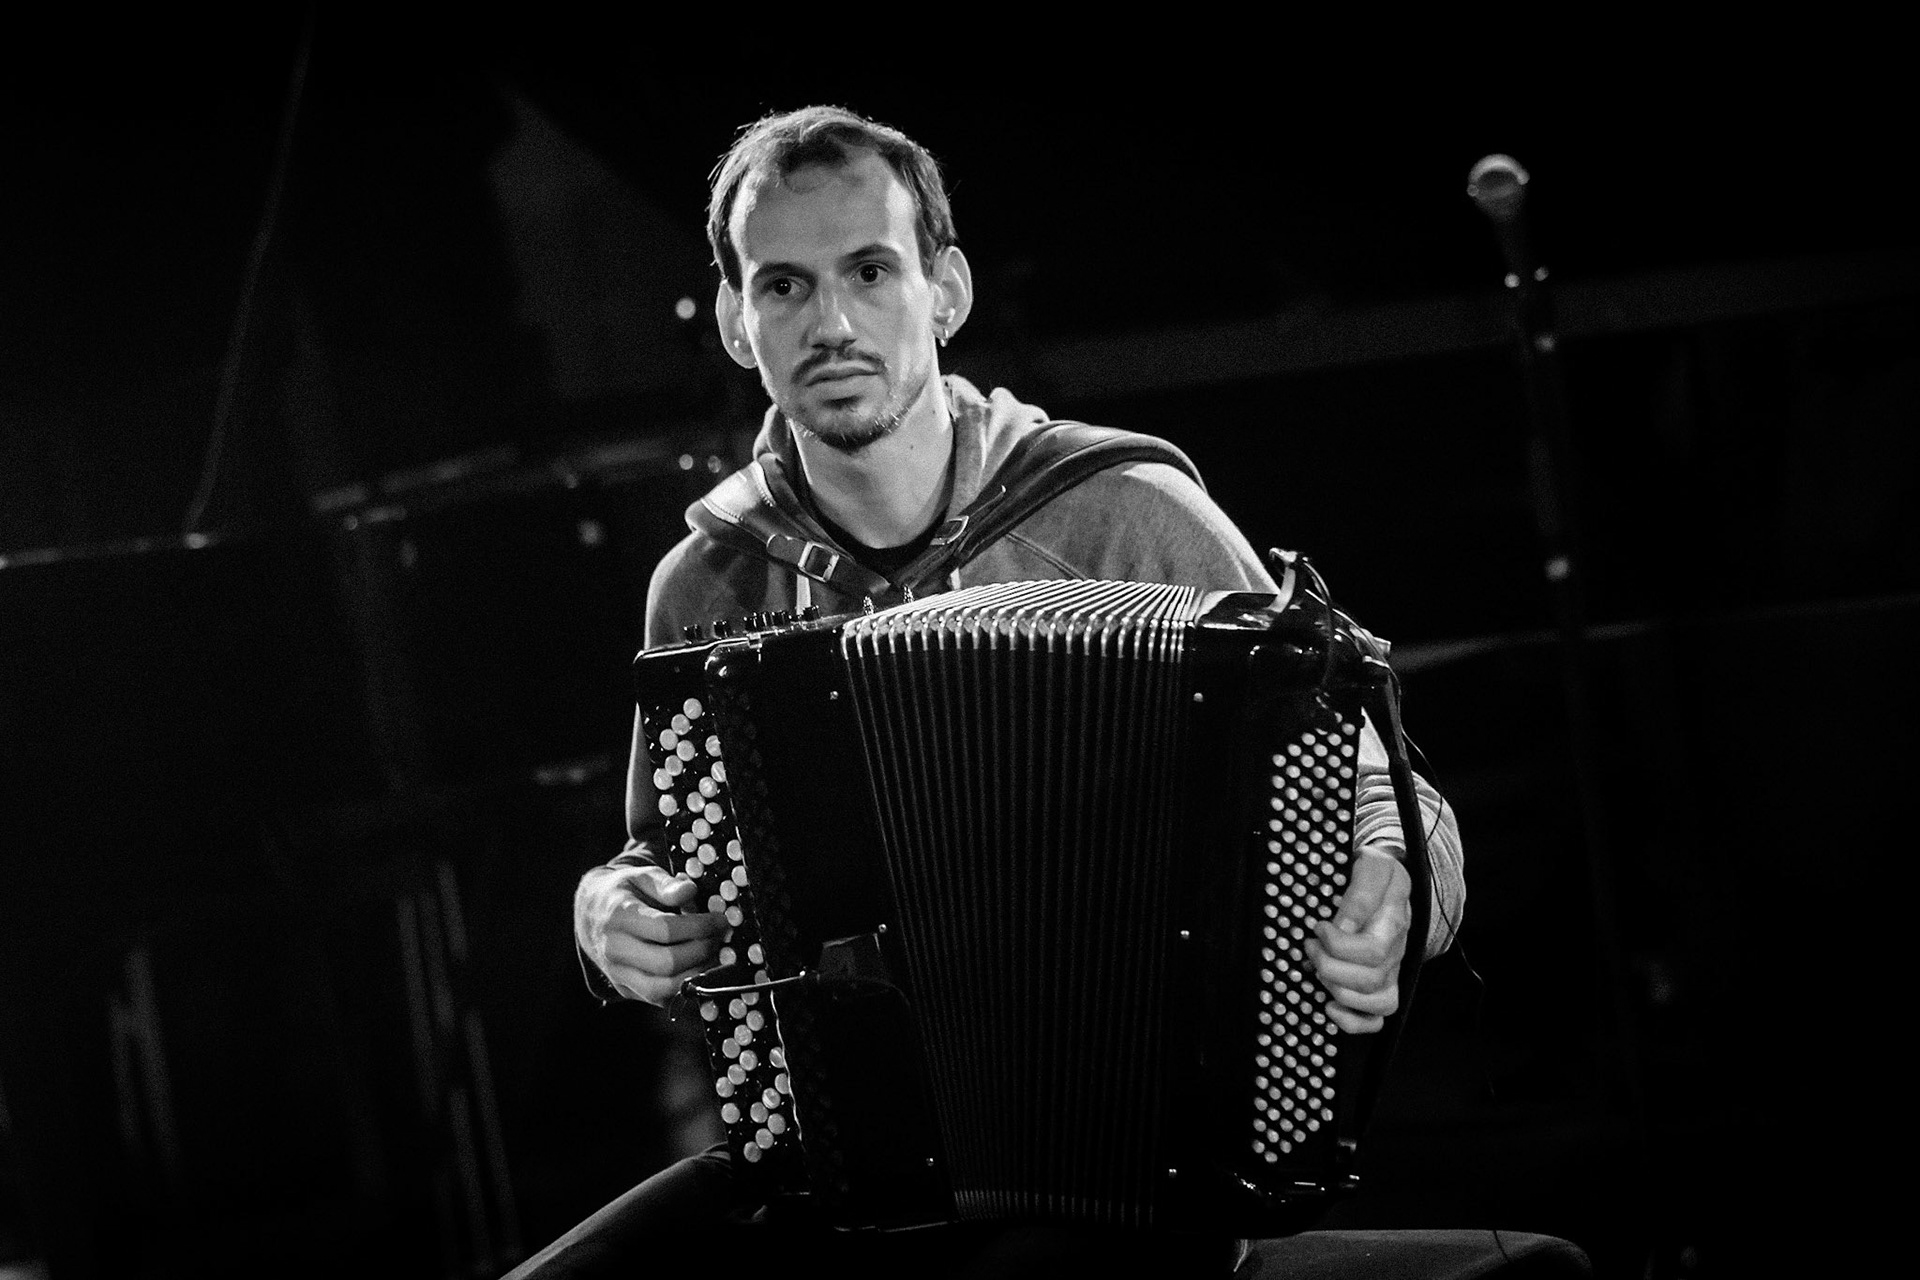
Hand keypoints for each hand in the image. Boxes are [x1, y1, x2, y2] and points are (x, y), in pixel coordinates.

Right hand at [575, 863, 728, 1006]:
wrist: (589, 914)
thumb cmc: (623, 892)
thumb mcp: (640, 876)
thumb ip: (665, 883)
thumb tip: (690, 891)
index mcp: (618, 917)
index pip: (665, 929)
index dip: (699, 926)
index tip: (720, 920)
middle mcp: (614, 949)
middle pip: (666, 963)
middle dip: (702, 951)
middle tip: (720, 938)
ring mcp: (617, 973)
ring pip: (662, 988)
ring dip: (696, 974)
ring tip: (714, 955)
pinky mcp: (624, 988)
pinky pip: (658, 997)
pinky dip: (683, 988)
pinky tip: (699, 969)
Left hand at [1304, 847, 1410, 1033]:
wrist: (1388, 879)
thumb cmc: (1375, 871)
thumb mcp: (1372, 865)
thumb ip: (1362, 892)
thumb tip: (1343, 926)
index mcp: (1394, 924)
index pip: (1371, 950)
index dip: (1337, 944)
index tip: (1319, 926)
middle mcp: (1395, 952)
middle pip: (1369, 979)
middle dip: (1329, 965)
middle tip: (1310, 946)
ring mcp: (1391, 972)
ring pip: (1375, 1002)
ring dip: (1337, 989)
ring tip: (1317, 968)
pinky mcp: (1382, 987)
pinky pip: (1376, 1020)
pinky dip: (1351, 1021)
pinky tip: (1330, 1005)